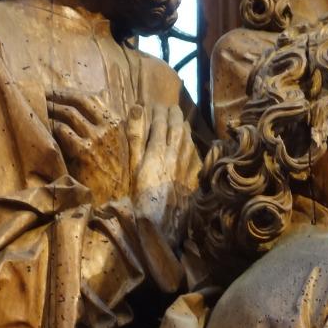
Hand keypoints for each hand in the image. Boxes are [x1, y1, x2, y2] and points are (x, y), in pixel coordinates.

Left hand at [48, 89, 128, 202]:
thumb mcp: (127, 148)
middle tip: (40, 94)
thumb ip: (125, 127)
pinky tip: (41, 128)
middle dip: (57, 95)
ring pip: (68, 114)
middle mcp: (108, 128)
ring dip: (50, 109)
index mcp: (117, 124)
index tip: (55, 92)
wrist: (115, 201)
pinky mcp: (84, 152)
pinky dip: (51, 126)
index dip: (70, 93)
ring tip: (36, 108)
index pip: (92, 98)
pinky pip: (62, 131)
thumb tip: (130, 105)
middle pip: (78, 101)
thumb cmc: (116, 176)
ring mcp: (96, 140)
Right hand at [126, 104, 197, 243]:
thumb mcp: (133, 166)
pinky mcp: (192, 176)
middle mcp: (175, 154)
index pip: (160, 123)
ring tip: (180, 120)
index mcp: (158, 150)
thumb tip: (137, 109)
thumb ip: (136, 137)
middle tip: (170, 108)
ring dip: (183, 126)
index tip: (155, 105)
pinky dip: (190, 142)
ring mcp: (186, 165)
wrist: (162, 222)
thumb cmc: (141, 196)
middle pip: (177, 128)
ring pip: (188, 139)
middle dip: (173, 115)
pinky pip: (193, 152)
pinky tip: (188, 143)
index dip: (158, 112)